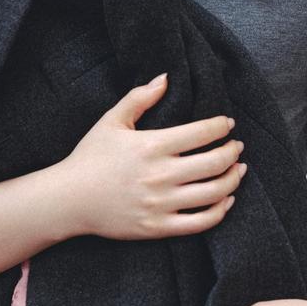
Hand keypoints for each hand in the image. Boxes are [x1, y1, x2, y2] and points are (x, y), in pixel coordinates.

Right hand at [61, 72, 245, 240]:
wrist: (68, 200)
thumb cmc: (90, 157)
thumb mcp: (111, 121)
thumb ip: (140, 98)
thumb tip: (166, 77)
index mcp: (151, 145)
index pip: (202, 132)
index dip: (222, 126)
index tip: (228, 124)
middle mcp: (160, 175)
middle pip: (215, 162)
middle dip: (233, 152)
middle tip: (237, 147)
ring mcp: (160, 204)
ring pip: (214, 193)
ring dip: (233, 179)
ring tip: (238, 170)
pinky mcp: (158, 228)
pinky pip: (201, 222)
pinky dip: (221, 211)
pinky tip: (226, 200)